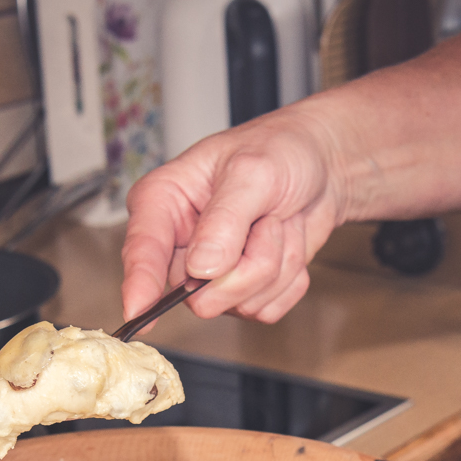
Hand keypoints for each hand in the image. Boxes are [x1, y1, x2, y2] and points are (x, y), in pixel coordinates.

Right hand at [118, 0, 460, 328]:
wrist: (437, 135)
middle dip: (226, 275)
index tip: (143, 312)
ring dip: (264, 282)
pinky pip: (269, 289)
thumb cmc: (363, 131)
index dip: (141, 265)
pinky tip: (304, 263)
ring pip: (233, 283)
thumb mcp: (286, 170)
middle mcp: (232, 193)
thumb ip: (235, 219)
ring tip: (296, 256)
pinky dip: (284, 287)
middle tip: (265, 268)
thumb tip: (200, 272)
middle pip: (192, 259)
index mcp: (217, 162)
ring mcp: (260, 221)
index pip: (152, 215)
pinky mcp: (289, 243)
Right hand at [121, 108, 346, 325]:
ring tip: (278, 224)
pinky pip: (265, 310)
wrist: (323, 164)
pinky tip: (287, 244)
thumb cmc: (282, 150)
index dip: (139, 283)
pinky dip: (289, 281)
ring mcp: (210, 274)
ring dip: (275, 266)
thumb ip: (225, 219)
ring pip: (237, 303)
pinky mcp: (242, 291)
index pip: (143, 249)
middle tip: (268, 221)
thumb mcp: (254, 171)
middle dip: (248, 263)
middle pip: (198, 292)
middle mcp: (181, 244)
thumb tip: (201, 268)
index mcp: (163, 201)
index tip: (138, 309)